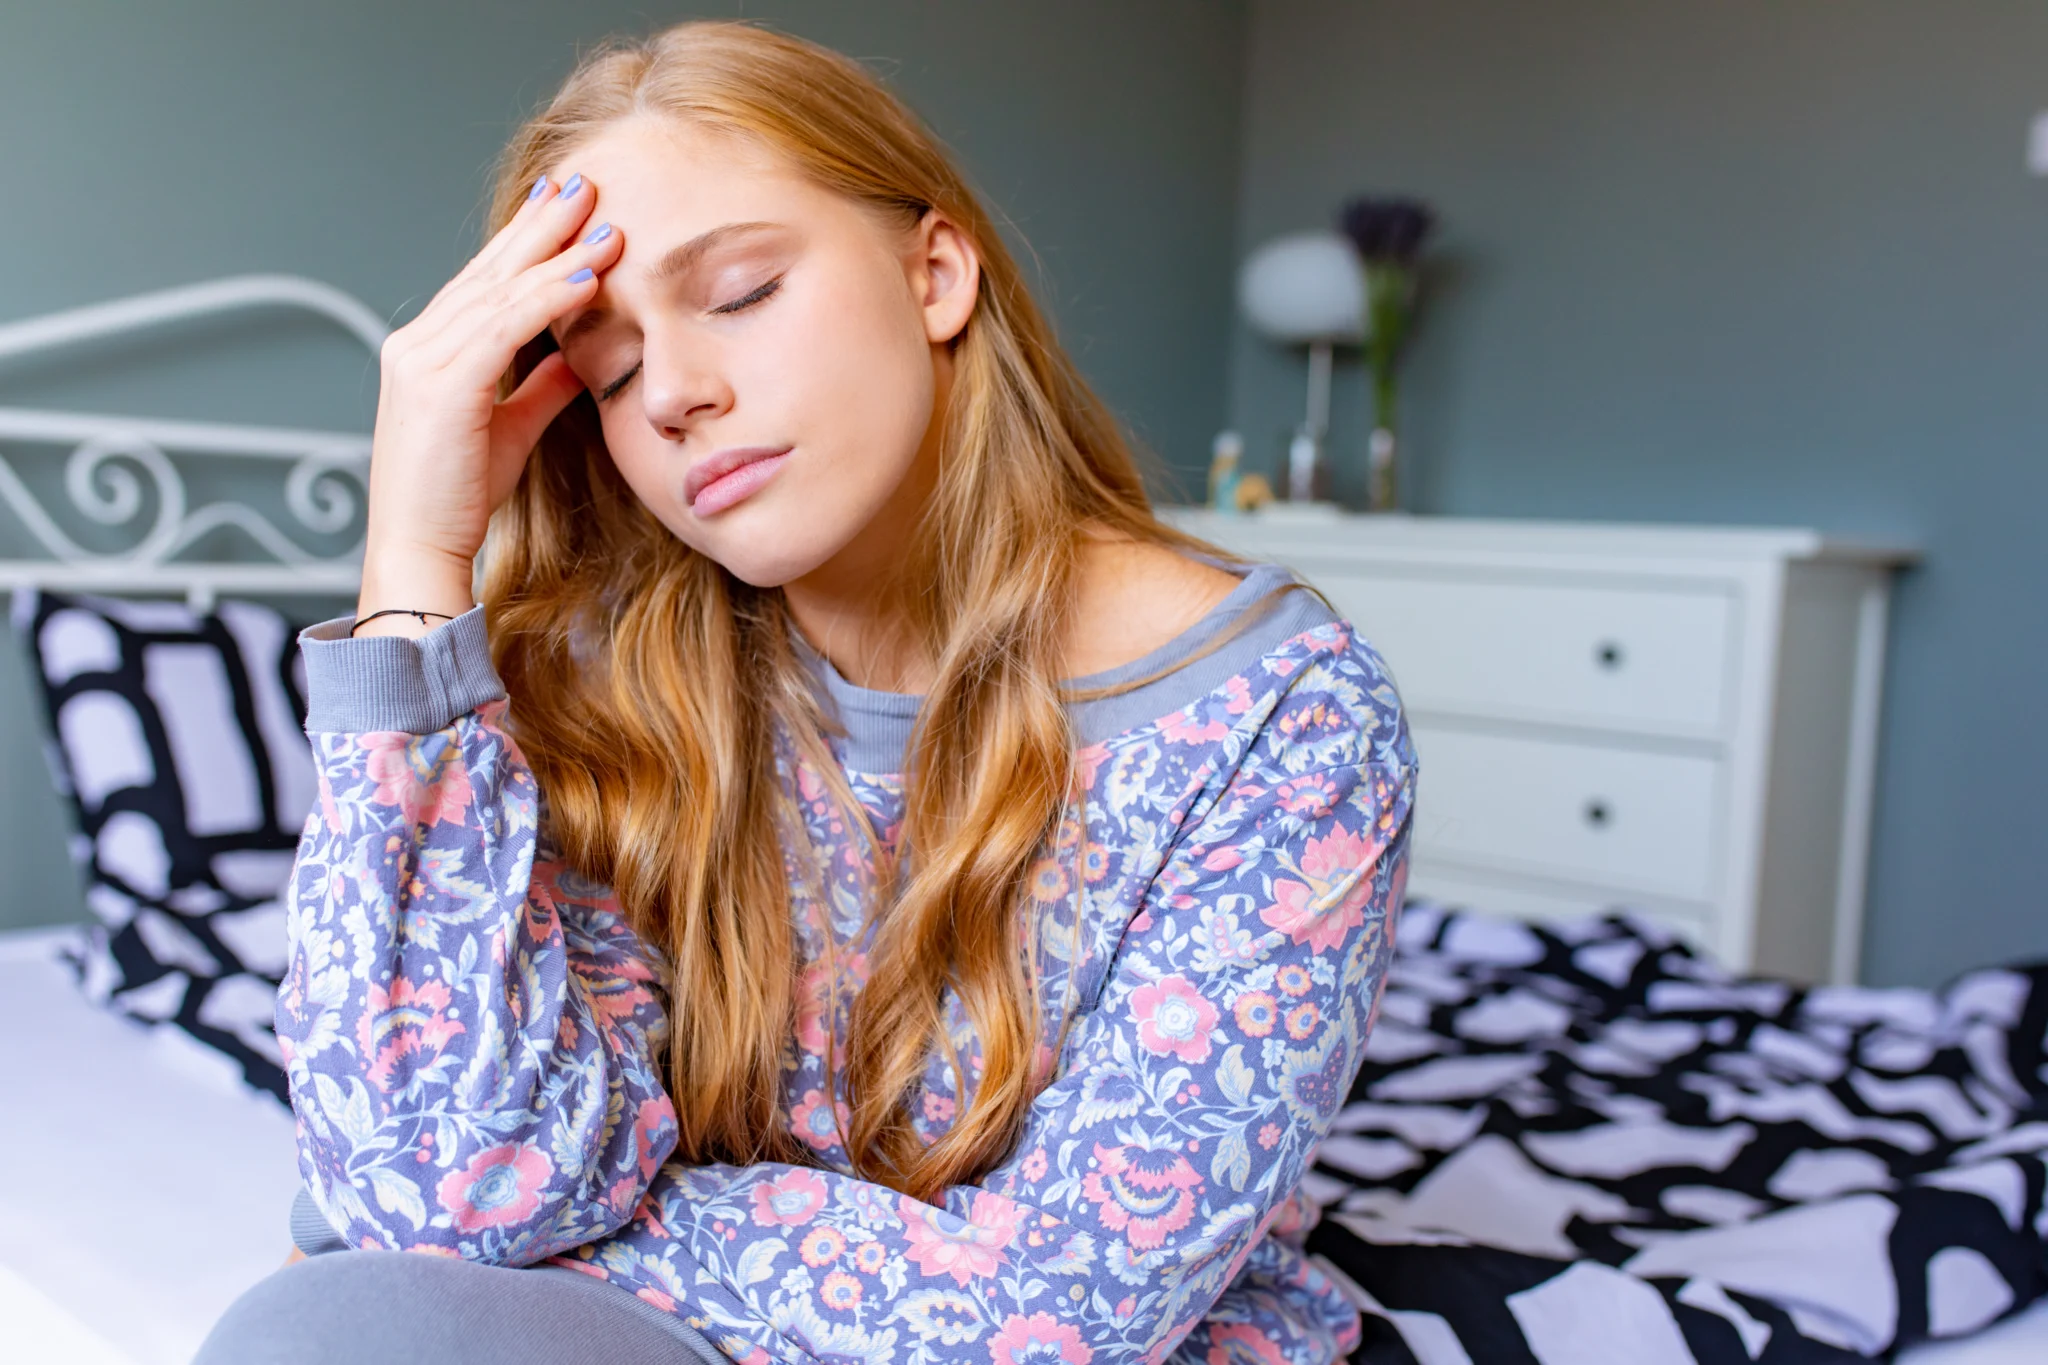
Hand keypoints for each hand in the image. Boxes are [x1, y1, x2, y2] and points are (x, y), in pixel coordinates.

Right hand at [355, 172, 623, 635]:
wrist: (419, 550)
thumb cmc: (458, 496)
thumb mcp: (509, 427)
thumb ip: (538, 386)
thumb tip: (574, 358)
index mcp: (428, 350)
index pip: (484, 281)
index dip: (527, 241)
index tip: (568, 207)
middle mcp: (417, 344)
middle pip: (490, 270)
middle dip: (542, 225)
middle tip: (586, 183)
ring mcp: (422, 361)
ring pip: (500, 291)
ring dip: (557, 253)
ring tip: (606, 224)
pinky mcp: (442, 387)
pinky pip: (505, 327)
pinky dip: (548, 298)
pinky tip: (586, 276)